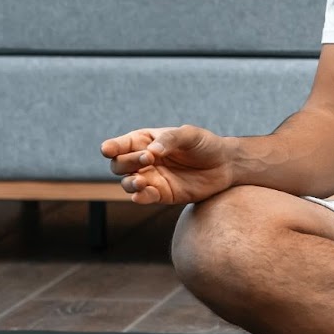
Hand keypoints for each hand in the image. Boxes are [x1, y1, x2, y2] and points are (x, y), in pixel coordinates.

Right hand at [100, 125, 236, 204]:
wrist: (225, 164)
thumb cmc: (205, 144)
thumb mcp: (190, 135)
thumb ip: (170, 140)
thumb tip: (151, 151)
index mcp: (145, 141)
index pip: (121, 145)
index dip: (112, 147)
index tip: (108, 149)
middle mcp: (143, 161)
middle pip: (119, 165)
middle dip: (128, 162)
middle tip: (148, 159)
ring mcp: (151, 178)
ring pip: (127, 183)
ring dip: (129, 183)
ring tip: (141, 181)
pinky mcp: (161, 194)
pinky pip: (144, 198)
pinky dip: (140, 197)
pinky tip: (143, 194)